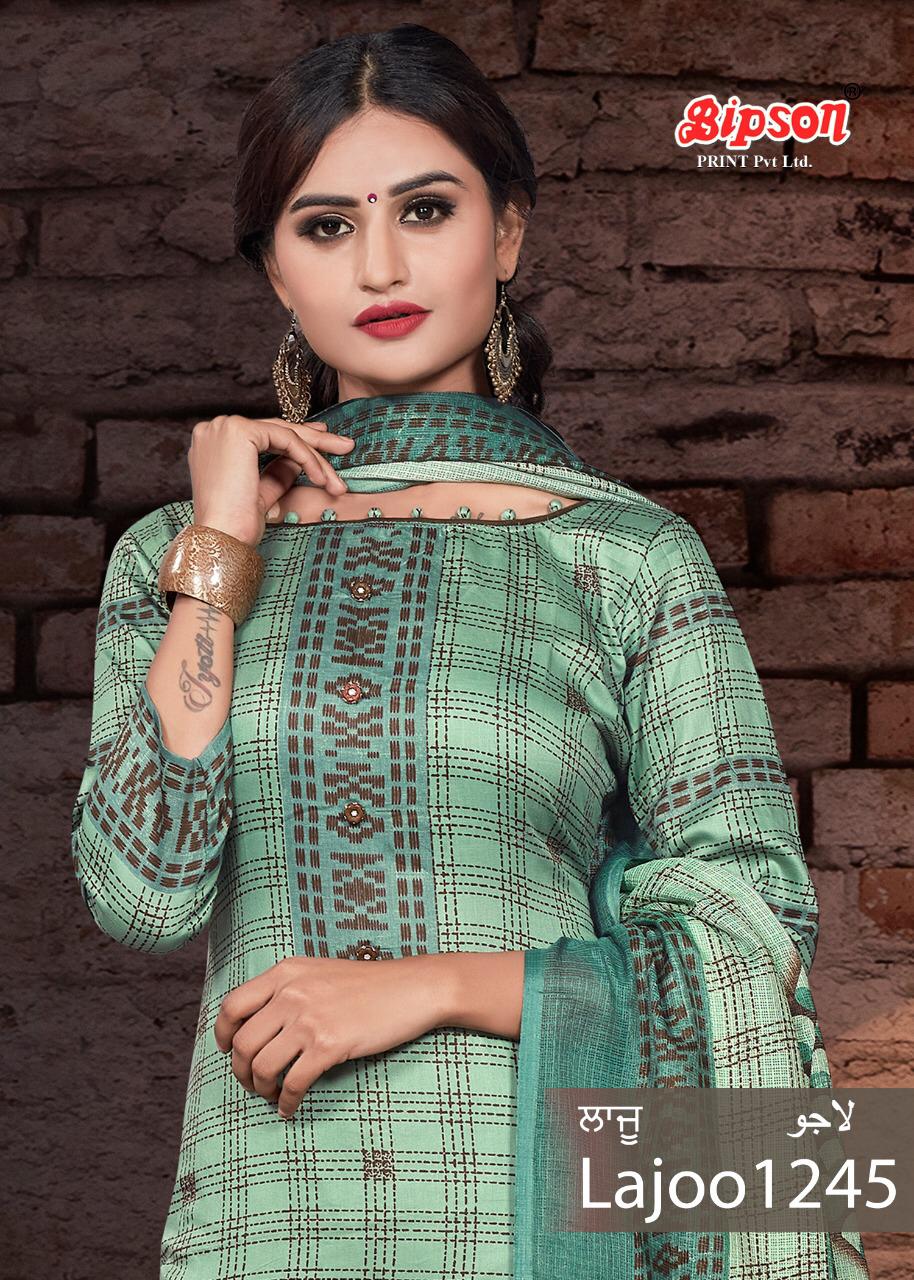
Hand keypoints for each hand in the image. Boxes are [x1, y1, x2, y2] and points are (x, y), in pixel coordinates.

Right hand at [188, 413, 355, 547]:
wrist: (223, 537)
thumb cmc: (236, 525)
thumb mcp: (262, 491)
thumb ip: (277, 470)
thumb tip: (299, 459)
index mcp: (214, 441)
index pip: (264, 433)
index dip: (297, 438)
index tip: (323, 445)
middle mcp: (215, 428)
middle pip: (276, 430)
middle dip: (315, 441)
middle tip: (346, 447)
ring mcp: (225, 426)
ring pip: (285, 434)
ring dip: (317, 456)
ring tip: (338, 478)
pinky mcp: (239, 431)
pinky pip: (287, 440)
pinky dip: (308, 459)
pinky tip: (322, 479)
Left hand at [213, 955, 445, 1117]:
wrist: (413, 988)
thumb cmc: (369, 985)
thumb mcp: (320, 973)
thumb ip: (288, 990)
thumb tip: (258, 1025)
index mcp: (286, 972)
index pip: (232, 1006)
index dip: (222, 1035)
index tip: (227, 1051)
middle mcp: (291, 993)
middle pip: (241, 1043)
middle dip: (240, 1072)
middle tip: (253, 1083)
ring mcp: (309, 1019)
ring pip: (261, 1066)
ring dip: (261, 1089)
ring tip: (272, 1095)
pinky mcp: (329, 1045)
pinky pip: (292, 1084)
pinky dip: (286, 1103)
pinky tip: (291, 1108)